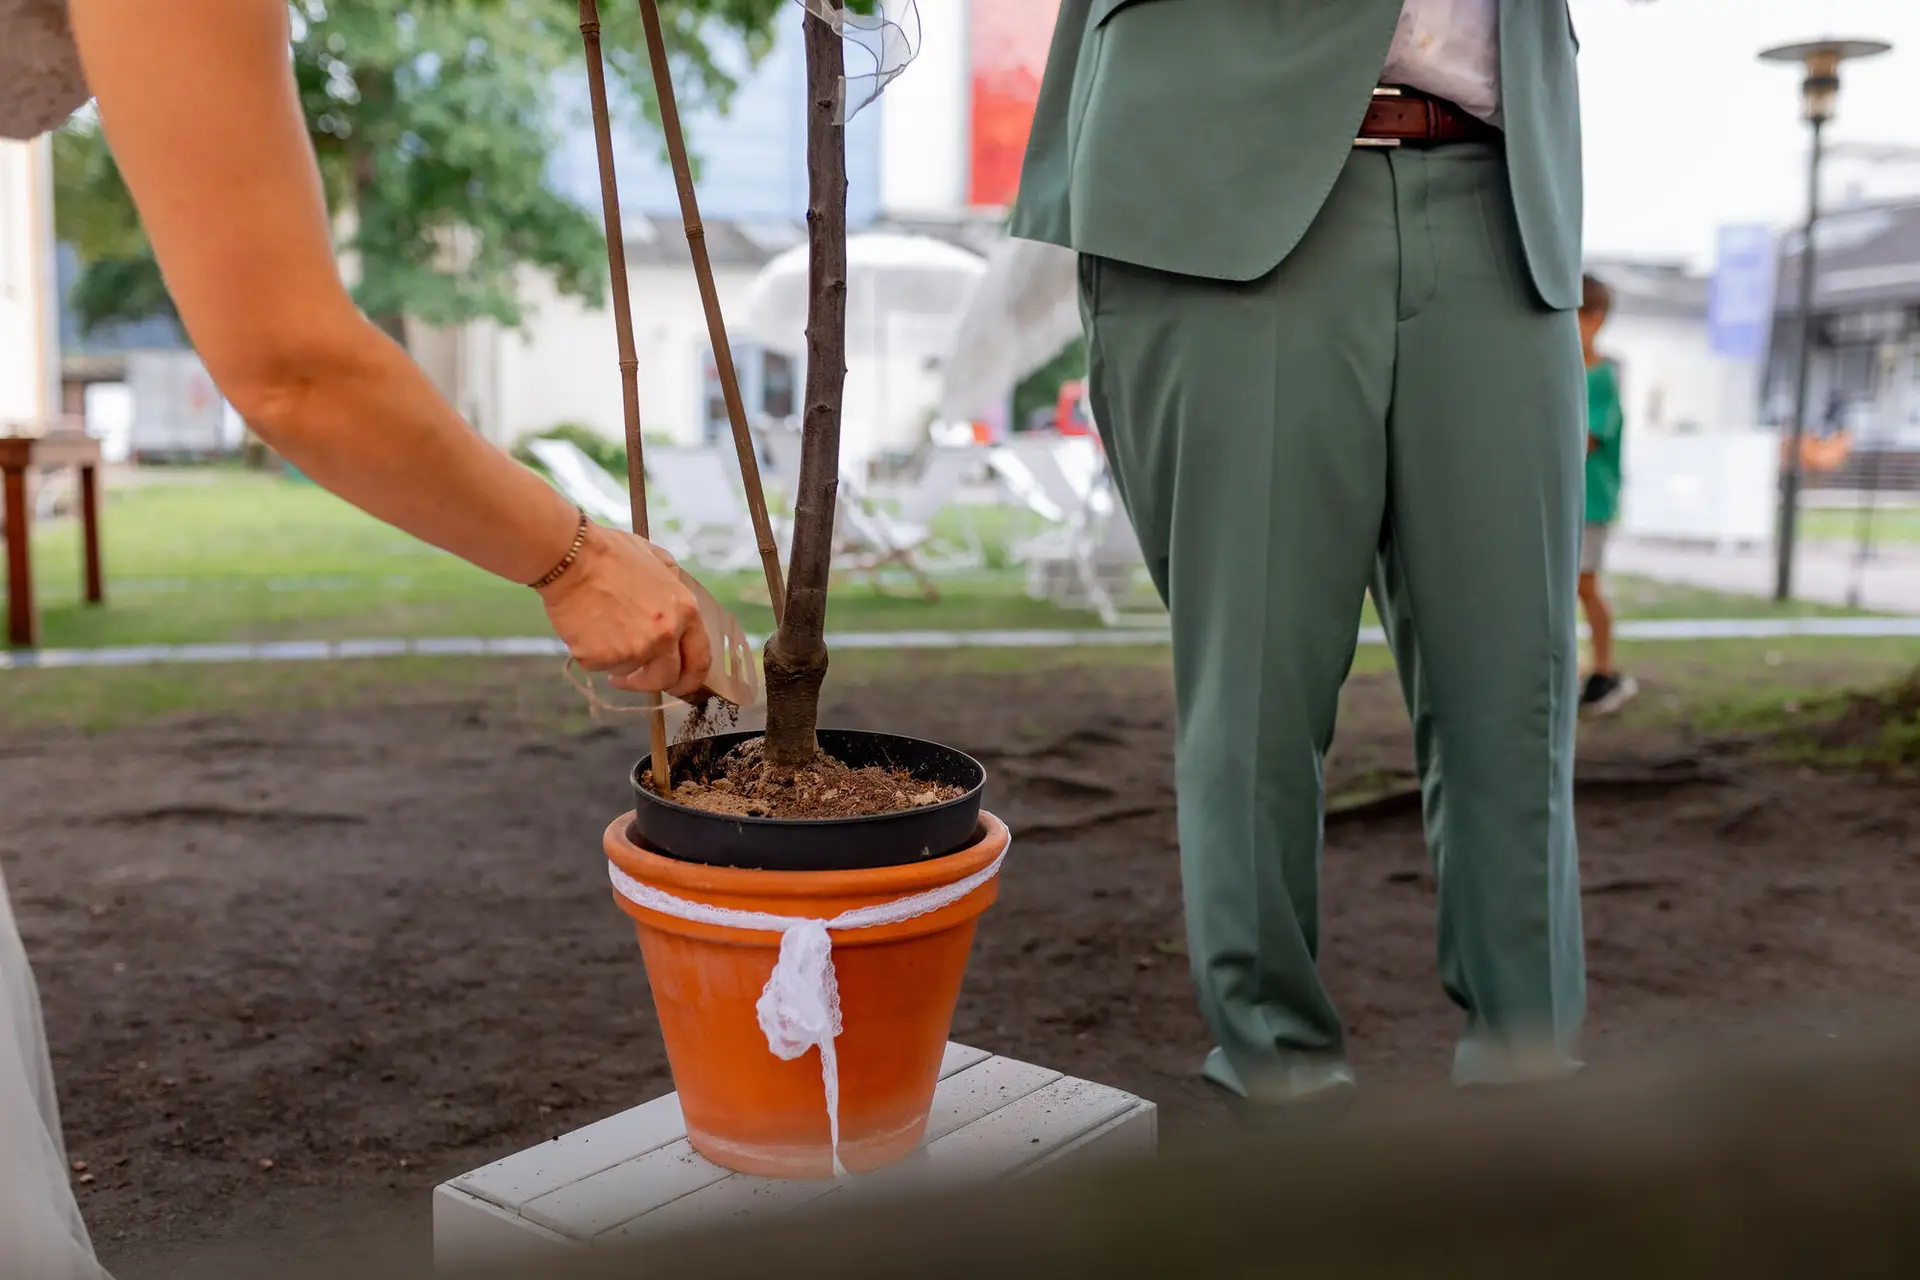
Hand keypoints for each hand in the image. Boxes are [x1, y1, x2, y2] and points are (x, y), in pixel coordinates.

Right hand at [539, 524, 711, 697]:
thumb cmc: (610, 554)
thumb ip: (672, 584)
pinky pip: (600, 667)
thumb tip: (674, 602)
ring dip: (616, 660)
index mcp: (684, 611)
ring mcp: (636, 649)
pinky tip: (586, 630)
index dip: (689, 679)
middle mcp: (665, 634)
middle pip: (666, 678)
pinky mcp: (604, 658)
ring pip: (629, 671)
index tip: (678, 685)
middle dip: (648, 681)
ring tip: (601, 630)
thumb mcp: (657, 560)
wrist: (571, 558)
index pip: (700, 660)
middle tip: (632, 678)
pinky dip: (592, 655)